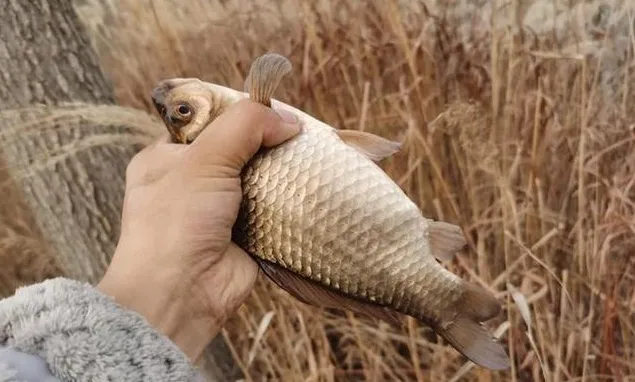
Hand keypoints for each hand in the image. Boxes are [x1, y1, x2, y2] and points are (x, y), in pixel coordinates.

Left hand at [97, 99, 301, 361]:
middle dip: (268, 141)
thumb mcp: (203, 159)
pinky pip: (275, 207)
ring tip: (310, 156)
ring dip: (283, 170)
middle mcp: (193, 181)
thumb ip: (244, 126)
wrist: (181, 294)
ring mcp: (222, 209)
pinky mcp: (248, 233)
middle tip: (298, 131)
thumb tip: (290, 121)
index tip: (272, 108)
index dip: (240, 112)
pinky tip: (310, 185)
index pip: (209, 121)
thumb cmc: (176, 222)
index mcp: (168, 157)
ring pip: (261, 177)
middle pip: (240, 148)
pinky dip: (291, 199)